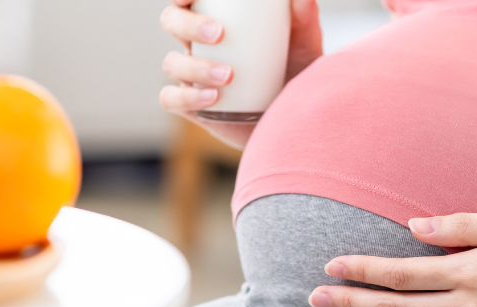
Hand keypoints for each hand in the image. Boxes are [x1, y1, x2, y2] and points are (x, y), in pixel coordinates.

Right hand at [158, 0, 322, 147]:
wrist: (296, 119)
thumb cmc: (297, 72)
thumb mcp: (305, 43)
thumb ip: (304, 17)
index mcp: (217, 17)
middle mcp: (200, 43)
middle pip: (172, 21)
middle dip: (187, 24)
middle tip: (218, 33)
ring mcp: (193, 75)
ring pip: (172, 63)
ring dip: (194, 66)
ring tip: (229, 75)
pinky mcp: (193, 106)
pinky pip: (172, 100)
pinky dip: (188, 97)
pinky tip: (213, 98)